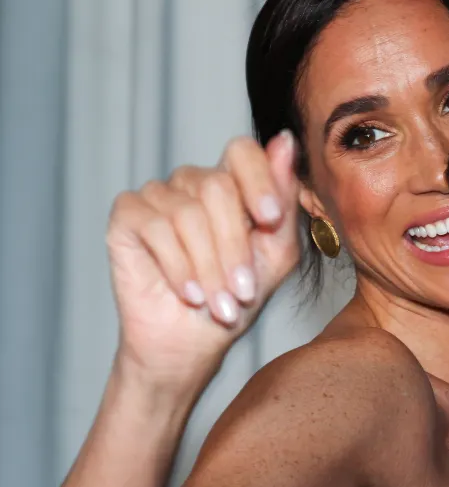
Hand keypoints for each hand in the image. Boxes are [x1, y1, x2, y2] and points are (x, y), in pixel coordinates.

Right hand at [106, 130, 299, 392]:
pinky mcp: (126, 216)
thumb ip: (283, 203)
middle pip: (218, 187)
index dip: (258, 181)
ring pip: (187, 213)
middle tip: (242, 292)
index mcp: (230, 185)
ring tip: (218, 304)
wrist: (191, 345)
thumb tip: (285, 141)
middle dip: (234, 247)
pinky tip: (190, 294)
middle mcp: (191, 183)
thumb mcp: (275, 256)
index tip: (270, 221)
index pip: (242, 152)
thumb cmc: (234, 301)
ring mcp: (156, 196)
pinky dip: (178, 267)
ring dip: (209, 268)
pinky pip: (155, 226)